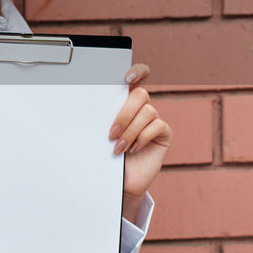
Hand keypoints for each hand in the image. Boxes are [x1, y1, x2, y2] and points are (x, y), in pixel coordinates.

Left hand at [109, 63, 171, 221]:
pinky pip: (158, 126)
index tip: (127, 78)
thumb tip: (88, 105)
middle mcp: (142, 107)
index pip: (138, 76)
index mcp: (125, 101)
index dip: (137, 71)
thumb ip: (102, 117)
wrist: (119, 180)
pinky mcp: (164, 133)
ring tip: (118, 148)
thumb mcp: (101, 134)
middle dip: (124, 114)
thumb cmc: (107, 155)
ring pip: (147, 111)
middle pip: (140, 94)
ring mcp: (154, 119)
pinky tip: (133, 149)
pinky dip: (143, 137)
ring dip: (130, 131)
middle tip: (111, 133)